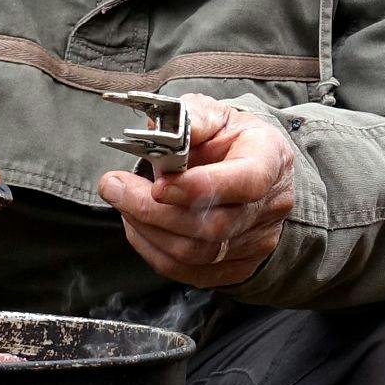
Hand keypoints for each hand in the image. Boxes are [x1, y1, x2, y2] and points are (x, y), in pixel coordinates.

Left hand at [100, 94, 296, 287]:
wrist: (251, 167)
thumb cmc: (229, 138)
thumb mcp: (214, 113)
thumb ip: (190, 118)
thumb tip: (158, 132)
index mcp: (270, 159)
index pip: (246, 181)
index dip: (200, 187)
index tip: (157, 184)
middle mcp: (270, 205)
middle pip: (214, 226)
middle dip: (153, 211)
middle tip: (115, 187)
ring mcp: (257, 241)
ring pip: (196, 253)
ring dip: (147, 229)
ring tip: (122, 202)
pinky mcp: (238, 266)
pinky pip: (188, 271)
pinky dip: (153, 250)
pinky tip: (137, 225)